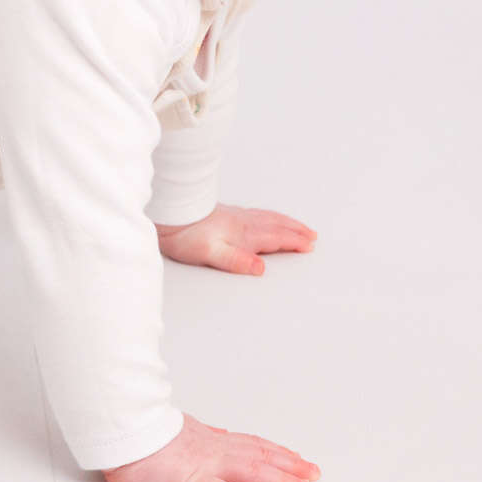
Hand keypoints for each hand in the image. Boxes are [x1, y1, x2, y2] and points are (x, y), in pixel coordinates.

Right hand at [102, 412, 319, 481]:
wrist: (122, 433)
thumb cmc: (143, 434)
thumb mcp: (179, 428)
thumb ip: (201, 434)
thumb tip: (218, 432)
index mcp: (210, 440)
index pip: (252, 444)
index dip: (277, 451)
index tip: (297, 457)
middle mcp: (215, 450)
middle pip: (261, 456)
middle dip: (291, 465)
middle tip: (314, 473)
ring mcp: (206, 465)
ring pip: (251, 471)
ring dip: (280, 480)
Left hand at [154, 203, 315, 274]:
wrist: (169, 215)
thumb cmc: (186, 236)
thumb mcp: (211, 254)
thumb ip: (237, 260)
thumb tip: (261, 267)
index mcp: (244, 235)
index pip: (276, 238)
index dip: (294, 241)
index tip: (310, 245)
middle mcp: (243, 223)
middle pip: (276, 225)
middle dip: (296, 230)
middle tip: (312, 235)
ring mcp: (236, 216)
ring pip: (268, 217)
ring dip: (286, 222)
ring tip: (298, 225)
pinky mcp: (227, 214)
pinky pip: (258, 214)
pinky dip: (271, 216)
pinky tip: (266, 217)